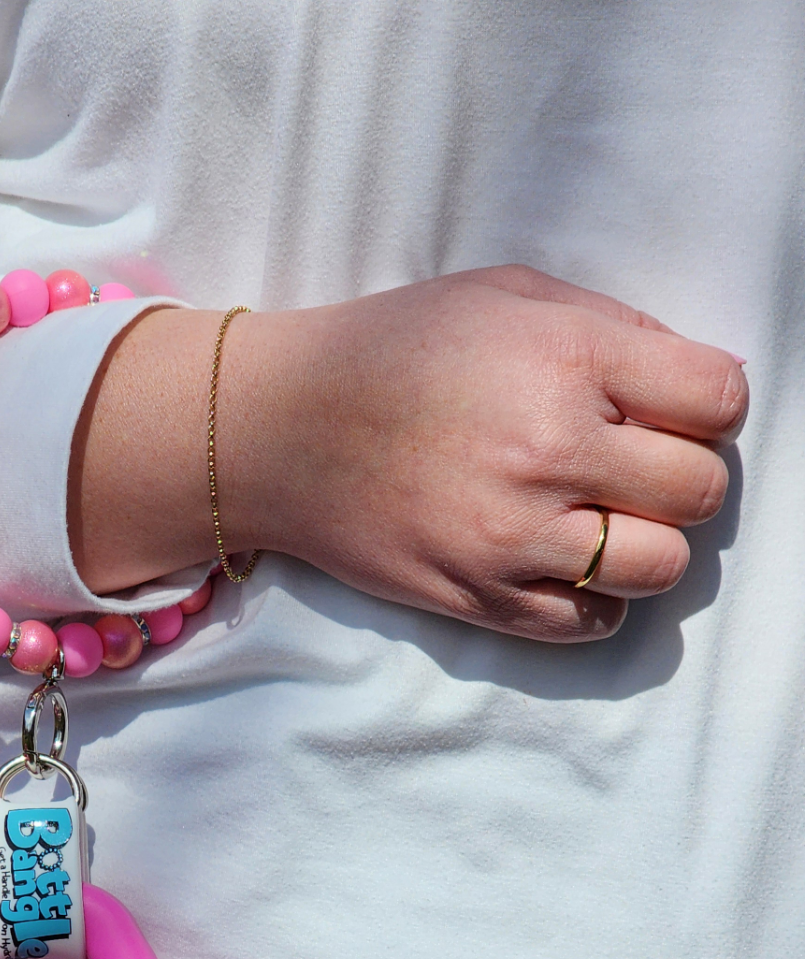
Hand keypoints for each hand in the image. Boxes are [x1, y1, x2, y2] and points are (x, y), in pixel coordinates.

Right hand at [70, 267, 746, 642]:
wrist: (280, 431)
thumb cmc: (392, 351)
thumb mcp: (507, 296)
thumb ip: (613, 330)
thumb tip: (700, 386)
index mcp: (567, 360)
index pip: (719, 401)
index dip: (707, 404)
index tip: (672, 407)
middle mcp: (550, 451)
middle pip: (699, 489)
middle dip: (681, 473)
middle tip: (635, 462)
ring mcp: (516, 537)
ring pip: (660, 565)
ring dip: (647, 542)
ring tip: (604, 517)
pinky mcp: (482, 598)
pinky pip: (593, 621)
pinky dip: (596, 597)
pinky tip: (564, 561)